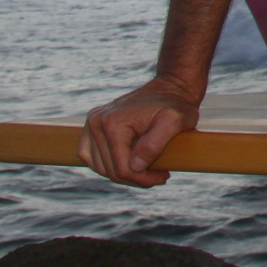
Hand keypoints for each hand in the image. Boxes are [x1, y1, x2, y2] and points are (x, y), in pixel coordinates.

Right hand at [78, 79, 200, 187]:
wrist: (171, 87)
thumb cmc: (176, 105)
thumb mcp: (175, 121)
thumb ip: (155, 144)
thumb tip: (134, 167)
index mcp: (113, 123)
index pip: (122, 168)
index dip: (143, 179)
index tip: (163, 176)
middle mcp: (96, 122)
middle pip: (110, 170)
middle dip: (135, 178)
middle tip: (159, 175)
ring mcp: (91, 123)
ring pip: (100, 167)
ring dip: (122, 173)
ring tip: (147, 170)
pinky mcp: (92, 125)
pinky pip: (90, 157)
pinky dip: (107, 165)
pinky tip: (129, 164)